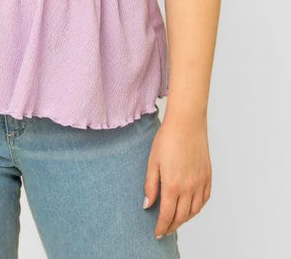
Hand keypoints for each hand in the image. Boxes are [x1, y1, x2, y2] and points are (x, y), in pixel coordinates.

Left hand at [142, 117, 211, 238]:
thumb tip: (147, 205)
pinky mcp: (208, 175)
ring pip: (194, 210)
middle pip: (181, 216)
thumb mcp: (152, 161)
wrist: (187, 122)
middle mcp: (189, 187)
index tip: (157, 232)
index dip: (162, 227)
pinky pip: (204, 199)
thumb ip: (150, 185)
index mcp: (173, 185)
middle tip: (165, 230)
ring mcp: (200, 182)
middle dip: (172, 226)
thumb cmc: (167, 139)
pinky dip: (198, 208)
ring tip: (176, 221)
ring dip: (185, 219)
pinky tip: (191, 208)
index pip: (167, 215)